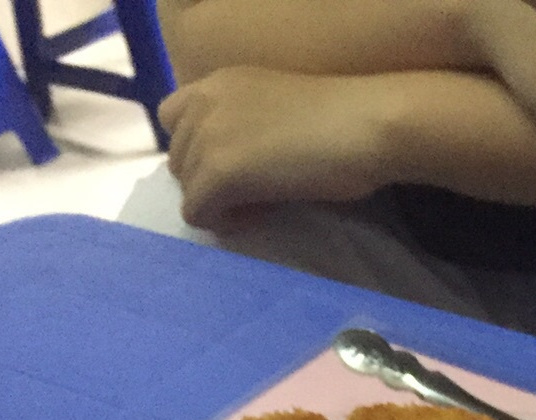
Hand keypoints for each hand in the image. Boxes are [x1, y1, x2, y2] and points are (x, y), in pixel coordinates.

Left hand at [161, 69, 391, 227]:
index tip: (235, 168)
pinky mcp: (217, 173)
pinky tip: (257, 216)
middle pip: (178, 160)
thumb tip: (234, 168)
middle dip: (208, 182)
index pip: (173, 120)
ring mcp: (206, 136)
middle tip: (252, 194)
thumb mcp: (276, 111)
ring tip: (257, 206)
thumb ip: (245, 126)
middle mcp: (203, 101)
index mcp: (218, 82)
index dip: (199, 151)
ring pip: (187, 188)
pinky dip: (224, 222)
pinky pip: (198, 212)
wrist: (362, 126)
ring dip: (217, 203)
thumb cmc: (340, 121)